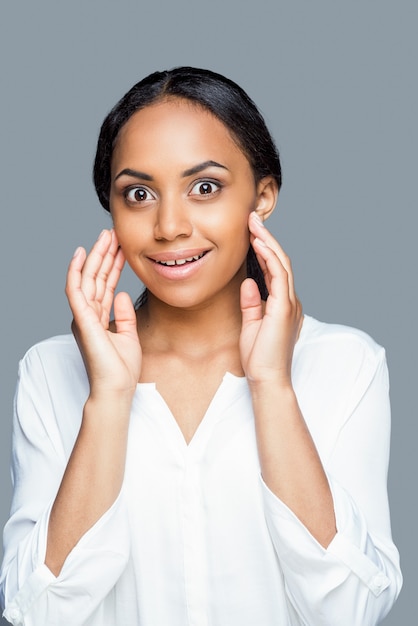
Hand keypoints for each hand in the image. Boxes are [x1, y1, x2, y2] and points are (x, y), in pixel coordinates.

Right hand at [66, 229, 141, 397]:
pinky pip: (76, 291)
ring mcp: (84, 316)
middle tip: (112, 233)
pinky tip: (81, 254)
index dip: (113, 265)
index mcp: (99, 317)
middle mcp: (88, 314)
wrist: (117, 388)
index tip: (121, 247)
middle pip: (96, 277)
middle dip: (104, 254)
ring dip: (95, 256)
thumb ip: (125, 314)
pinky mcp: (82, 320)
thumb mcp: (129, 335)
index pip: (106, 284)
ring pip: (87, 278)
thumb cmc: (121, 368)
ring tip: (104, 236)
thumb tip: (123, 293)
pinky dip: (77, 272)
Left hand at [239, 212, 302, 386]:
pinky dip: (269, 257)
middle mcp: (289, 300)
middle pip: (280, 261)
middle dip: (267, 238)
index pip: (274, 270)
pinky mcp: (285, 308)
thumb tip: (248, 282)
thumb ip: (251, 304)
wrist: (267, 379)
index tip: (252, 233)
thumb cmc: (259, 358)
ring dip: (268, 241)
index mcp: (282, 304)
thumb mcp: (251, 325)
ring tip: (254, 224)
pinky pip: (278, 276)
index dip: (264, 250)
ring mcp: (289, 303)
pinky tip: (259, 243)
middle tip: (253, 219)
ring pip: (282, 263)